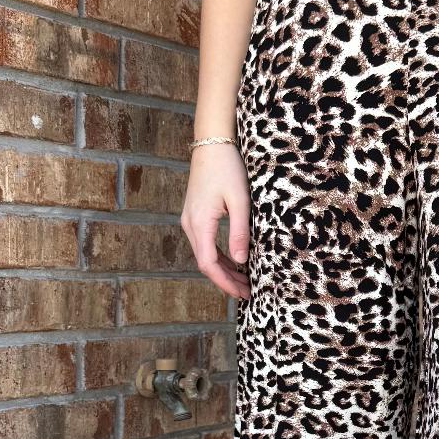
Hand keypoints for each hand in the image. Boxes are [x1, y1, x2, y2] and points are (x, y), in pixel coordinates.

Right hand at [180, 142, 250, 300]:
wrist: (211, 144)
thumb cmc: (227, 168)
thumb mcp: (240, 201)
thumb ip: (239, 232)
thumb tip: (242, 262)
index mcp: (199, 224)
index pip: (209, 264)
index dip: (225, 283)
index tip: (242, 294)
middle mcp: (190, 225)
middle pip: (206, 263)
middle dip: (227, 280)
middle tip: (248, 293)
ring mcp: (190, 220)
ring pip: (205, 254)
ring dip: (224, 270)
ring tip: (244, 282)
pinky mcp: (195, 216)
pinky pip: (206, 243)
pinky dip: (220, 256)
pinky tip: (235, 262)